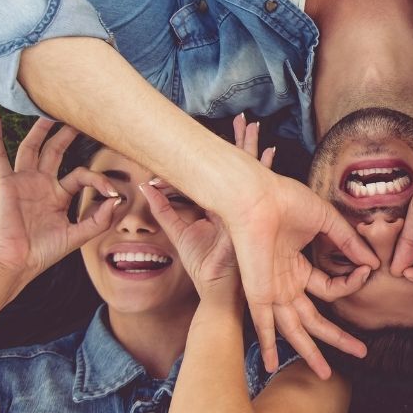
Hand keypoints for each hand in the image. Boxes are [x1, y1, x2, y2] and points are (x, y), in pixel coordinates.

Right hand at [0, 115, 118, 292]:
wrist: (18, 262)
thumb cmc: (44, 252)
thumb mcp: (78, 236)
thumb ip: (99, 220)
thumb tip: (116, 200)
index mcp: (58, 195)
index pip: (81, 174)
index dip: (98, 179)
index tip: (113, 192)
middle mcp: (41, 184)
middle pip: (55, 151)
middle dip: (66, 135)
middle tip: (78, 116)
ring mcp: (23, 182)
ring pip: (31, 148)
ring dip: (39, 130)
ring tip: (47, 111)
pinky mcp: (6, 184)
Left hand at [138, 115, 282, 299]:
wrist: (216, 292)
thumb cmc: (203, 268)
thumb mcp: (179, 234)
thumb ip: (164, 210)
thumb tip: (145, 187)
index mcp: (226, 209)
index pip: (228, 173)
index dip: (231, 153)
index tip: (234, 131)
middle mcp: (239, 208)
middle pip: (243, 167)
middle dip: (244, 143)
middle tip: (247, 120)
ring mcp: (247, 212)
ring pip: (250, 173)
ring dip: (250, 149)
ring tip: (252, 125)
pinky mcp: (250, 219)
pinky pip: (249, 192)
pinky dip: (259, 173)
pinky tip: (267, 154)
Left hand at [220, 117, 380, 375]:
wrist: (254, 196)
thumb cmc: (285, 199)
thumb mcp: (326, 221)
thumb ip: (348, 242)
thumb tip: (373, 262)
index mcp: (297, 264)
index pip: (331, 287)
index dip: (352, 282)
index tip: (369, 270)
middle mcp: (284, 282)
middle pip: (315, 320)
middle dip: (337, 337)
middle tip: (361, 351)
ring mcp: (272, 290)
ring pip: (295, 329)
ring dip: (311, 352)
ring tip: (327, 374)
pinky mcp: (259, 292)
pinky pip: (263, 324)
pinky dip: (268, 344)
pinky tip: (273, 366)